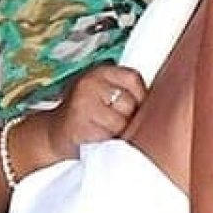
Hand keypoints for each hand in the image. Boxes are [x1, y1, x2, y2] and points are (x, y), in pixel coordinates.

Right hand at [32, 63, 146, 161]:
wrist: (52, 135)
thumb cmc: (84, 115)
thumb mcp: (101, 92)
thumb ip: (123, 89)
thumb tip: (160, 99)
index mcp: (98, 71)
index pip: (134, 79)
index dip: (140, 97)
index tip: (134, 108)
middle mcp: (89, 83)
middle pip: (130, 102)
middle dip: (128, 117)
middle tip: (112, 121)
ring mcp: (83, 103)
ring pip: (122, 122)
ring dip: (118, 132)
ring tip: (104, 129)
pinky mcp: (80, 125)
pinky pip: (109, 136)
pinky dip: (107, 141)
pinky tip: (96, 138)